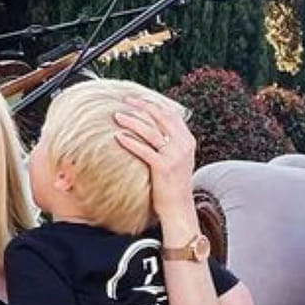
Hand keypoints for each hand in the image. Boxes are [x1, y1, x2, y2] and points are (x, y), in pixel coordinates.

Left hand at [114, 101, 196, 215]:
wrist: (178, 206)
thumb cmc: (171, 183)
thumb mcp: (176, 159)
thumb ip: (169, 143)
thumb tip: (153, 129)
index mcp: (187, 139)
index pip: (170, 114)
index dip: (153, 104)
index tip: (137, 98)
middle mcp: (183, 144)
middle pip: (161, 118)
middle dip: (142, 107)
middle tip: (125, 101)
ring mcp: (175, 155)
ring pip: (151, 131)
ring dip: (132, 121)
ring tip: (117, 115)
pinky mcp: (164, 167)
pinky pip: (145, 150)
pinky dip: (131, 142)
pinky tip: (118, 136)